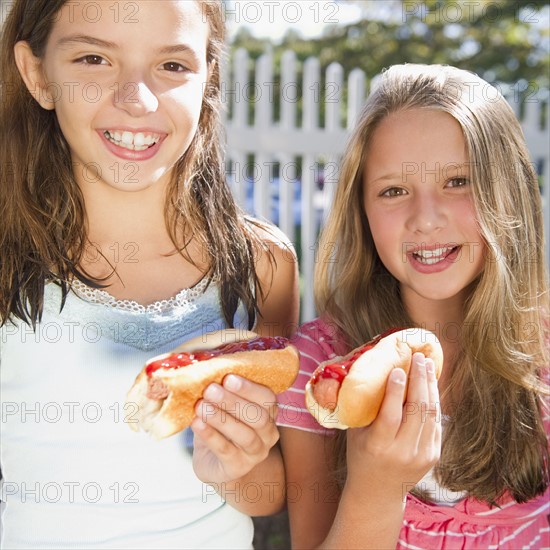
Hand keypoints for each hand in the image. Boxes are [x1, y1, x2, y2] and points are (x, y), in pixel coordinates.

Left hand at [191, 374, 278, 483]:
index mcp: (268, 412)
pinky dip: (211, 435)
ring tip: (200, 406)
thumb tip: (205, 369)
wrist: (214, 462)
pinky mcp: (238, 468)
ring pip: (245, 435)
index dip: (249, 388)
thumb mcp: (224, 406)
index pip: (267, 398)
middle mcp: (268, 433)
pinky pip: (226, 451)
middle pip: (259, 417)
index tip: (228, 377)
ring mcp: (256, 453)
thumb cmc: (220, 426)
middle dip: (234, 401)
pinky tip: (197, 423)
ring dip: (222, 419)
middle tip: (210, 389)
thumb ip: (222, 389)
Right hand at [346, 353, 441, 500]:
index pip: (391, 415)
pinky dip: (434, 400)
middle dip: (418, 379)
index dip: (395, 391)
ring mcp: (421, 455)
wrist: (377, 493)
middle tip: (418, 357)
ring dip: (430, 385)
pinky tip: (430, 384)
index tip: (398, 369)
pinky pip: (435, 422)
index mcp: (378, 446)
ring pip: (430, 413)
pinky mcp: (433, 455)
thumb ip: (364, 408)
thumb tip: (368, 373)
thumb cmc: (361, 455)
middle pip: (416, 410)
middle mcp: (402, 451)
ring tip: (427, 364)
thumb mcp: (356, 433)